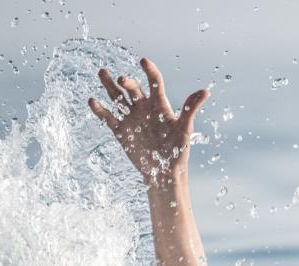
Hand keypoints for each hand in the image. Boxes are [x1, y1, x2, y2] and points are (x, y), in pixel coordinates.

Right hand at [88, 58, 208, 185]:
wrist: (164, 172)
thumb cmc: (178, 151)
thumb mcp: (185, 129)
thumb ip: (190, 109)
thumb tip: (205, 91)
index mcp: (160, 105)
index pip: (155, 82)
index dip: (150, 71)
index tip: (144, 61)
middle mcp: (144, 108)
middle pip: (133, 88)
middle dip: (128, 82)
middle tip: (123, 79)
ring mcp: (131, 118)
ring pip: (118, 97)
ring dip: (110, 85)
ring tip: (102, 72)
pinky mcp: (120, 131)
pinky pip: (108, 118)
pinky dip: (100, 110)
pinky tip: (92, 100)